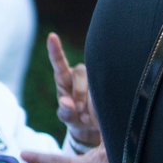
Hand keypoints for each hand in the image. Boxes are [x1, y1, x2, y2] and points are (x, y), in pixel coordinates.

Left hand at [47, 32, 100, 147]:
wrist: (94, 126)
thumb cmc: (77, 117)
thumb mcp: (67, 117)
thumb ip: (64, 111)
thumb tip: (66, 102)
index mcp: (65, 80)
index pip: (60, 63)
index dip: (55, 50)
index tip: (52, 36)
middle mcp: (81, 75)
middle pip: (80, 72)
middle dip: (78, 92)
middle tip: (78, 110)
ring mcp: (96, 77)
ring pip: (95, 77)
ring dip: (90, 95)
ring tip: (88, 113)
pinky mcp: (110, 82)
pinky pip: (109, 82)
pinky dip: (103, 95)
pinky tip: (100, 108)